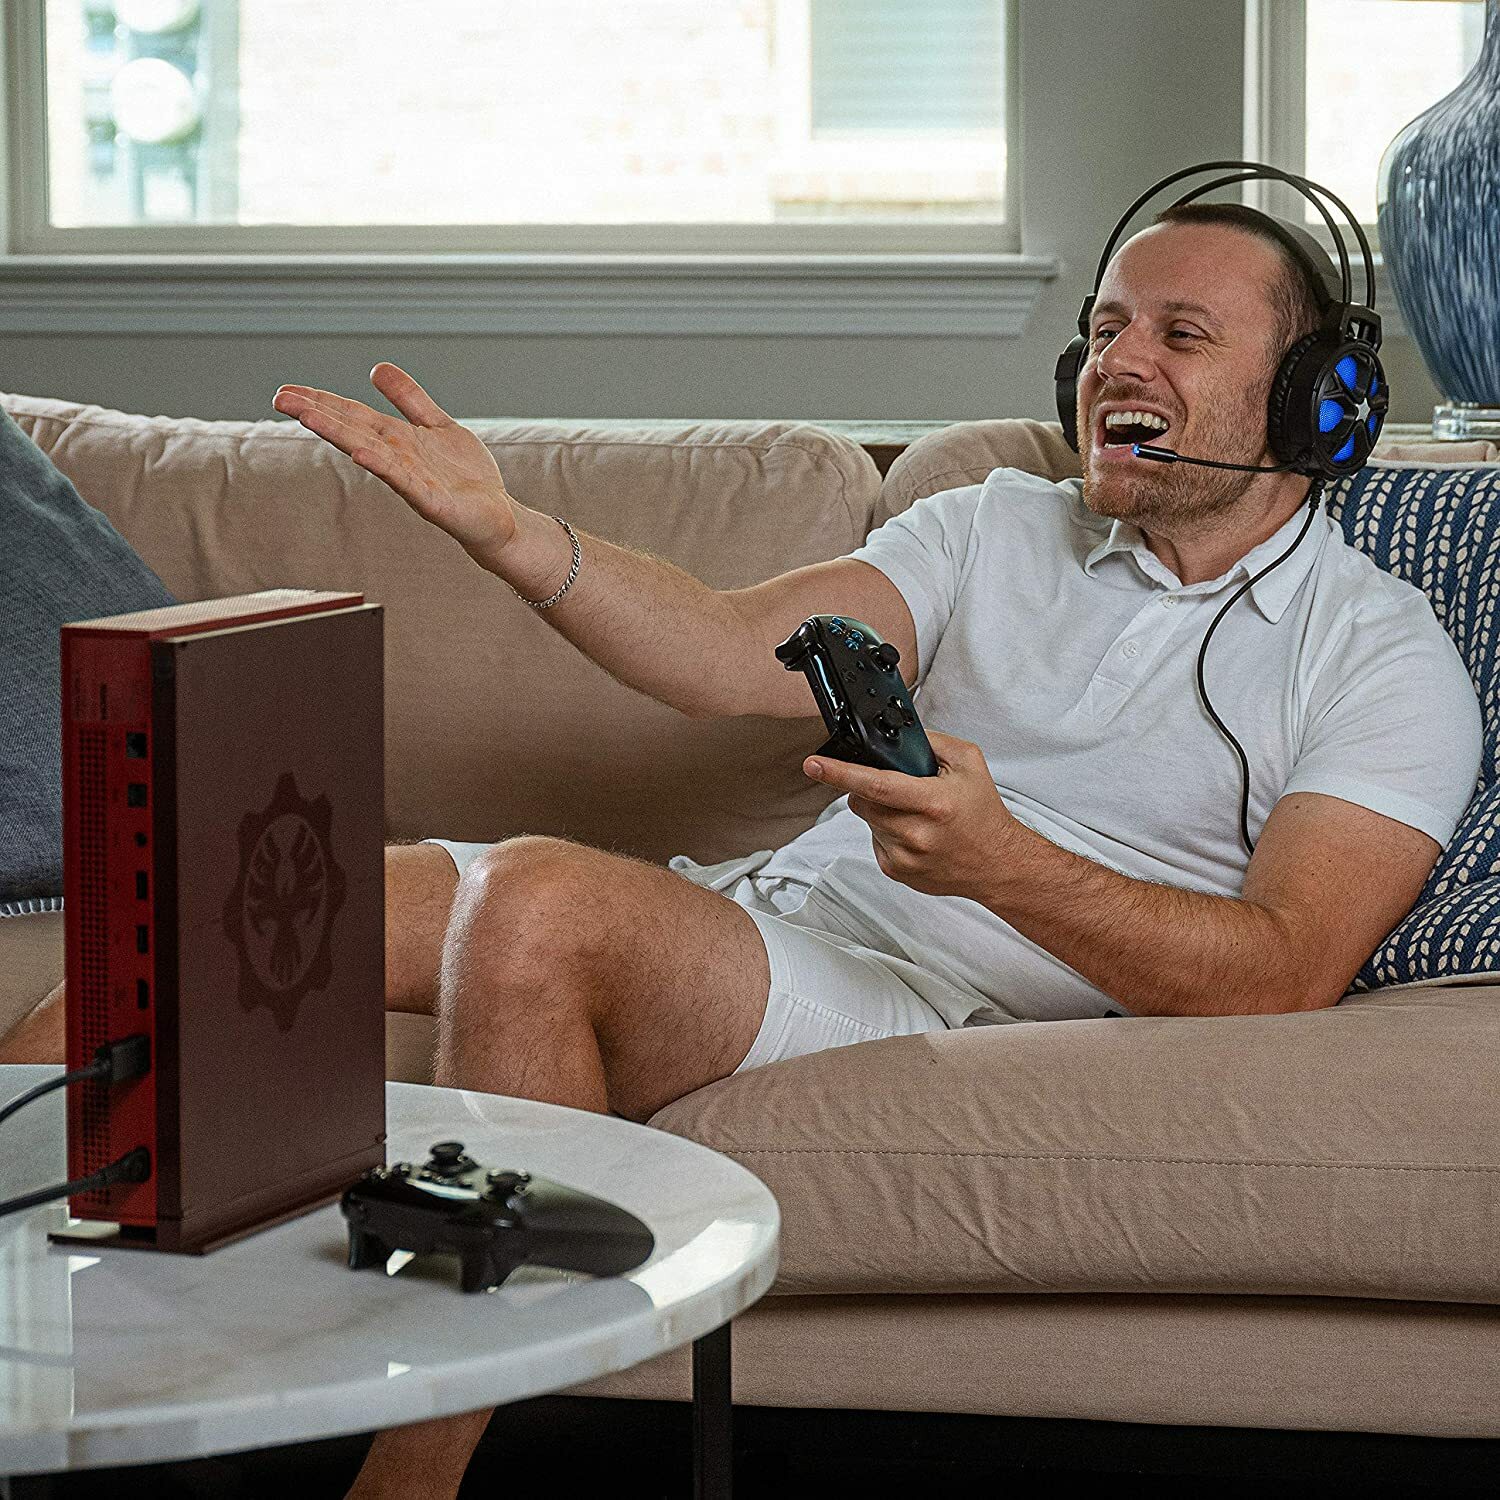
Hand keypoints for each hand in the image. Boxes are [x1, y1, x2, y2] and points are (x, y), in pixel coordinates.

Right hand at [272, 363, 516, 561]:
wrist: (498, 518)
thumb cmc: (467, 478)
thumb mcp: (437, 426)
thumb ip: (409, 399)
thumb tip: (377, 368)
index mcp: (397, 440)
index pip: (353, 415)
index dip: (321, 401)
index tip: (286, 391)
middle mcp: (398, 459)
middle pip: (352, 430)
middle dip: (318, 414)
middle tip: (279, 399)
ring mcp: (412, 480)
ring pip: (370, 452)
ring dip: (339, 435)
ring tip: (309, 417)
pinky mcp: (432, 502)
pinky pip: (404, 481)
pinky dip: (384, 466)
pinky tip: (363, 453)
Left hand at [804, 730, 1020, 899]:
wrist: (997, 863)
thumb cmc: (983, 813)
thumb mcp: (969, 763)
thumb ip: (931, 742)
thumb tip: (895, 736)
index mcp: (932, 802)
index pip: (876, 785)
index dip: (840, 773)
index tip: (814, 764)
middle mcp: (916, 833)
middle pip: (863, 802)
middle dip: (868, 789)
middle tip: (898, 788)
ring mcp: (904, 856)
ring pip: (867, 820)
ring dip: (880, 811)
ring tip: (914, 813)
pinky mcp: (897, 871)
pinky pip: (874, 841)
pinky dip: (886, 831)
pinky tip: (914, 832)